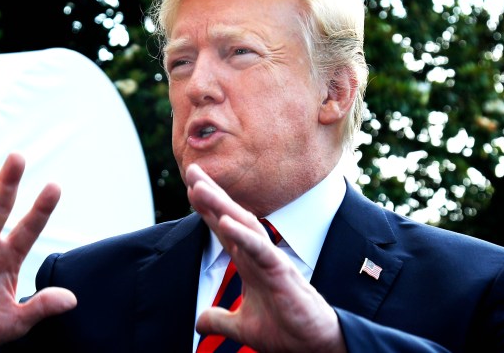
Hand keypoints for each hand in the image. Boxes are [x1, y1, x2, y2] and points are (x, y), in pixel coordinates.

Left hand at [186, 164, 345, 352]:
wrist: (313, 346)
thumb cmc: (286, 330)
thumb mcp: (243, 326)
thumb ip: (220, 319)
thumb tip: (199, 322)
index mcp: (249, 263)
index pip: (224, 229)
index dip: (207, 209)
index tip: (190, 186)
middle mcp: (258, 255)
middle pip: (231, 217)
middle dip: (211, 194)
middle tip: (191, 169)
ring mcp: (270, 260)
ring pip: (244, 225)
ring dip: (221, 205)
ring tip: (199, 187)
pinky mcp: (281, 272)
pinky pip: (260, 250)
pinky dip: (242, 235)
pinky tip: (225, 222)